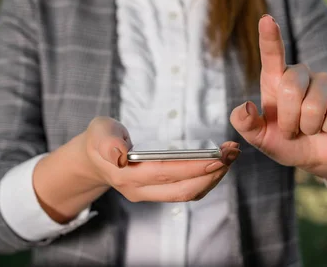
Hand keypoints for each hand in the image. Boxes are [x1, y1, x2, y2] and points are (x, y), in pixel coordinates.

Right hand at [82, 117, 240, 201]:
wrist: (94, 158)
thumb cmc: (100, 139)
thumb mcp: (99, 132)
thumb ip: (107, 141)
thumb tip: (118, 154)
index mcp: (125, 175)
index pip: (164, 173)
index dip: (192, 167)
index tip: (217, 158)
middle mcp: (139, 190)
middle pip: (182, 189)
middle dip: (211, 172)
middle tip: (232, 153)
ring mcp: (149, 195)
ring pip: (187, 193)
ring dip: (213, 177)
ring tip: (231, 156)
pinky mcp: (158, 193)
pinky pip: (186, 191)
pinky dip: (206, 179)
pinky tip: (218, 164)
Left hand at [230, 15, 326, 179]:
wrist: (319, 158)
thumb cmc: (286, 141)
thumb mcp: (261, 138)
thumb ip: (245, 124)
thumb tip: (245, 107)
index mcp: (276, 79)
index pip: (272, 55)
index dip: (270, 37)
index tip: (266, 20)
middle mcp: (301, 74)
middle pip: (291, 88)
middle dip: (289, 120)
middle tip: (292, 131)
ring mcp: (326, 80)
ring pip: (314, 105)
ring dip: (310, 127)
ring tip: (312, 129)